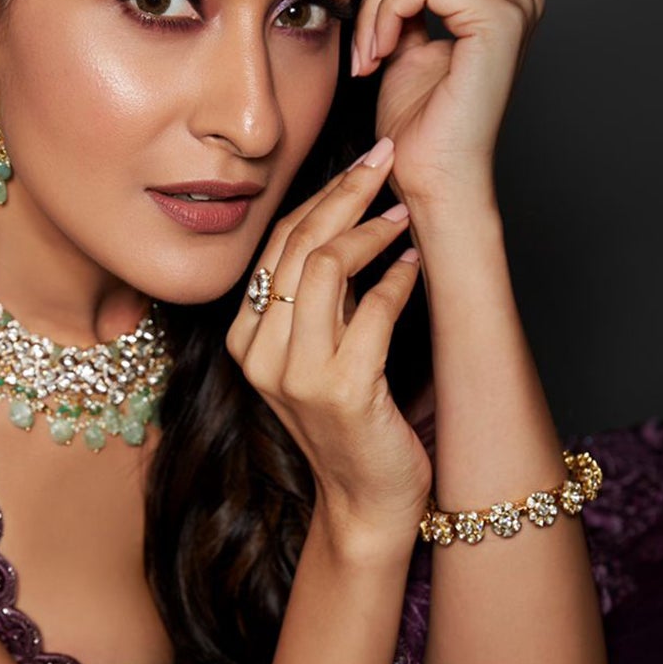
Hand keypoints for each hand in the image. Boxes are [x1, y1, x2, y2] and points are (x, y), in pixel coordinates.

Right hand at [226, 143, 432, 549]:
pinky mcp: (342, 391)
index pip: (275, 244)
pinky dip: (399, 280)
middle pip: (296, 244)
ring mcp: (295, 375)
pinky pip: (371, 311)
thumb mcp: (319, 353)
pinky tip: (416, 266)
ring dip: (371, 231)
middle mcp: (259, 354)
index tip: (362, 164)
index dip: (320, 195)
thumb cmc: (351, 424)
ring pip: (323, 267)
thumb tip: (350, 223)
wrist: (365, 503)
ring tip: (405, 214)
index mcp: (245, 339)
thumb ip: (320, 300)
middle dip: (346, 192)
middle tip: (386, 160)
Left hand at [351, 0, 544, 209]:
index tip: (368, 42)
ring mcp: (515, 3)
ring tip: (369, 57)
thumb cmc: (421, 127)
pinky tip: (379, 55)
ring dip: (375, 8)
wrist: (434, 179)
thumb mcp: (404, 40)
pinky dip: (385, 14)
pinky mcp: (499, 17)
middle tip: (364, 52)